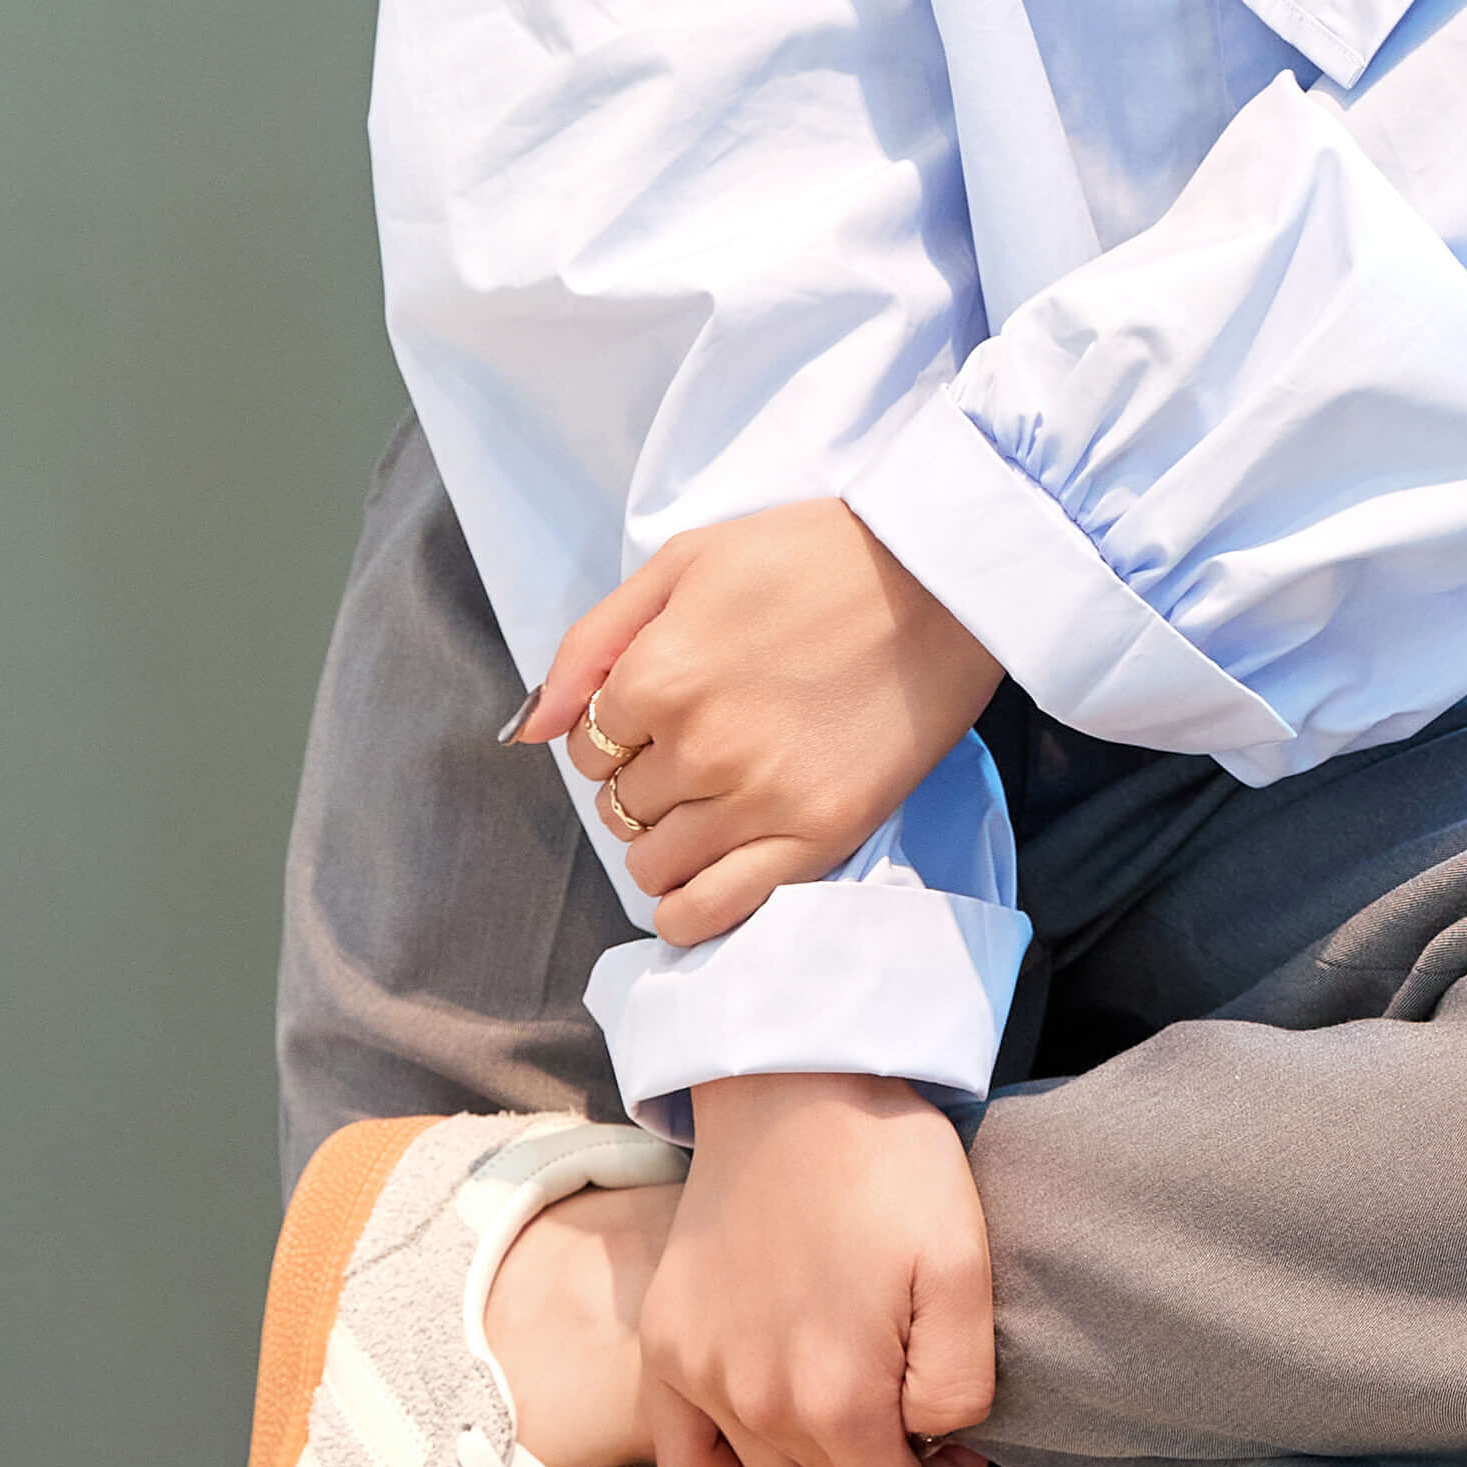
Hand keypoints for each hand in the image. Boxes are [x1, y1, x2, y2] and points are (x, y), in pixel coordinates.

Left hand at [518, 497, 999, 942]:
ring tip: (714, 798)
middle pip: (619, 805)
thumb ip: (593, 644)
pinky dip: (688, 910)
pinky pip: (711, 911)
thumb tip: (526, 731)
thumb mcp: (687, 560)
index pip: (586, 746)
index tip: (663, 710)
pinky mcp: (817, 837)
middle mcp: (699, 746)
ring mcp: (759, 800)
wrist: (940, 579)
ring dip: (666, 837)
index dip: (618, 730)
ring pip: (653, 863)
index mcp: (659, 675)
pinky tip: (703, 876)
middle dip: (644, 779)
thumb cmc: (814, 556)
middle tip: (702, 742)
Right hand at [636, 1071, 995, 1466]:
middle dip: (877, 1461)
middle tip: (901, 1388)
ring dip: (810, 1456)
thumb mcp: (966, 1270)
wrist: (794, 1087)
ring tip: (839, 1379)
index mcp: (836, 1399)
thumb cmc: (887, 1168)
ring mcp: (700, 1379)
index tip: (955, 1439)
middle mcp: (756, 1406)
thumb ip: (959, 1388)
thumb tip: (931, 1445)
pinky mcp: (666, 1348)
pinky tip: (764, 1413)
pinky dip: (728, 1457)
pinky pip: (688, 1457)